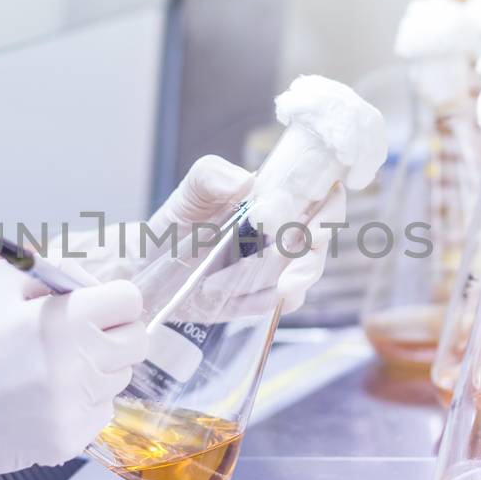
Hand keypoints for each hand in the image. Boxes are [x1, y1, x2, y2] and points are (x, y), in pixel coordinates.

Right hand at [0, 262, 146, 479]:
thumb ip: (53, 270)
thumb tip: (96, 275)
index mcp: (63, 320)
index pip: (130, 302)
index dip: (113, 301)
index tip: (96, 308)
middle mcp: (76, 364)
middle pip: (136, 343)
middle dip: (114, 335)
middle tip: (77, 339)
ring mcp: (73, 407)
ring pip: (118, 380)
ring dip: (95, 372)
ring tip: (47, 371)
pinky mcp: (66, 441)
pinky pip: (99, 415)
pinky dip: (79, 407)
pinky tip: (40, 402)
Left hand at [65, 155, 343, 313]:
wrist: (151, 267)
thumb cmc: (179, 222)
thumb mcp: (191, 191)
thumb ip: (212, 175)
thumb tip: (245, 181)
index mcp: (281, 196)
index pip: (326, 194)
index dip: (329, 209)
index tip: (306, 226)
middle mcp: (288, 230)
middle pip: (321, 242)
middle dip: (308, 257)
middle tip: (284, 266)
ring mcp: (281, 266)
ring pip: (302, 275)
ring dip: (272, 281)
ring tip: (229, 283)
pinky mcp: (266, 297)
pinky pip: (282, 304)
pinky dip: (261, 302)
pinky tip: (228, 297)